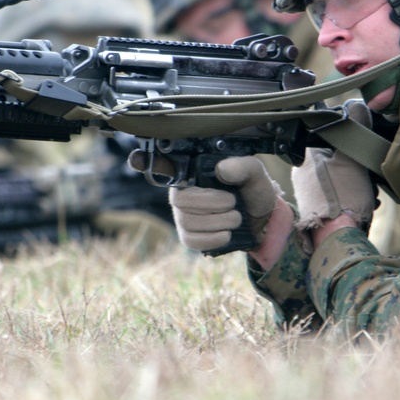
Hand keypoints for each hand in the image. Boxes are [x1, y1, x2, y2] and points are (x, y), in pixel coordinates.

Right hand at [130, 152, 280, 252]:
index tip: (136, 160)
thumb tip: (222, 169)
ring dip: (217, 222)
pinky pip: (190, 240)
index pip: (161, 165)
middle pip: (180, 200)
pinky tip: (226, 234)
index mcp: (194, 172)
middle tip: (233, 203)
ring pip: (187, 221)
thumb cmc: (254, 192)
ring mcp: (184, 215)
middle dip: (210, 204)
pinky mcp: (190, 235)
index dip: (144, 162)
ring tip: (236, 218)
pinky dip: (212, 239)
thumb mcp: (255, 174)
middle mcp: (182, 192)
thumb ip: (243, 166)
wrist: (264, 221)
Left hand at [292, 100, 376, 231]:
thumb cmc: (343, 197)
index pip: (329, 134)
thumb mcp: (352, 158)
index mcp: (307, 155)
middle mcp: (304, 172)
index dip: (351, 139)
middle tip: (367, 178)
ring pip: (343, 177)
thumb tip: (357, 103)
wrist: (337, 238)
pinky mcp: (319, 207)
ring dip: (361, 184)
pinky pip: (341, 194)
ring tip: (367, 195)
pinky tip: (365, 205)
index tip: (363, 147)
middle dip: (359, 167)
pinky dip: (355, 197)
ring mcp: (310, 191)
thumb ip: (355, 129)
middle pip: (339, 157)